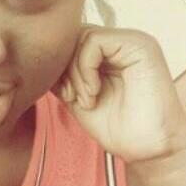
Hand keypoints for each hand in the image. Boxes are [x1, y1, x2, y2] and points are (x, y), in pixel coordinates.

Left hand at [53, 25, 185, 165]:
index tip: (63, 94)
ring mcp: (132, 41)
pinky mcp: (140, 45)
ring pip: (82, 36)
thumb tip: (37, 58)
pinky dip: (85, 67)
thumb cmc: (115, 126)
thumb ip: (60, 74)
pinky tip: (94, 92)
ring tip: (85, 99)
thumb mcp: (76, 95)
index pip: (69, 40)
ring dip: (75, 71)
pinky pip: (95, 41)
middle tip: (70, 96)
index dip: (58, 64)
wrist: (148, 151)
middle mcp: (120, 42)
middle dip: (64, 67)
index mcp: (107, 52)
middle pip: (73, 35)